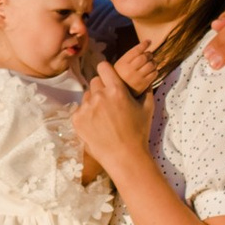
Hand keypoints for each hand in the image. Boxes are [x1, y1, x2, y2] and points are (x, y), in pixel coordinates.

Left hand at [73, 60, 151, 174]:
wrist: (125, 157)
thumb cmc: (139, 133)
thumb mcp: (147, 108)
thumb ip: (146, 90)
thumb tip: (146, 79)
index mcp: (116, 90)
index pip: (103, 67)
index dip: (106, 71)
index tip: (108, 76)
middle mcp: (99, 96)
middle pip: (94, 82)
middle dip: (101, 88)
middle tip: (109, 102)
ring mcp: (86, 108)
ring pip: (87, 96)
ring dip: (93, 102)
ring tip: (103, 117)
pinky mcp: (77, 119)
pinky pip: (80, 110)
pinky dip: (86, 115)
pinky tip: (96, 125)